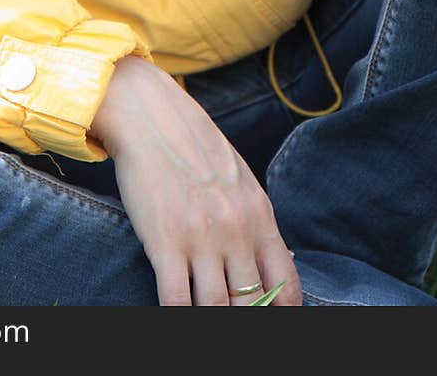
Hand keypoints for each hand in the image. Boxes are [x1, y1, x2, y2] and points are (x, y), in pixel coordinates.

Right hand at [91, 55, 301, 306]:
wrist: (150, 118)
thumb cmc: (195, 147)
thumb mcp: (239, 180)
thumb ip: (258, 223)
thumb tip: (283, 264)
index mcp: (260, 215)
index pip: (285, 285)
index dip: (280, 312)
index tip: (268, 317)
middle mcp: (236, 230)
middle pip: (250, 304)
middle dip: (243, 317)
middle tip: (231, 313)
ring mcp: (201, 238)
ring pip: (216, 309)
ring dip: (210, 317)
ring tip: (203, 311)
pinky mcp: (165, 243)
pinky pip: (177, 302)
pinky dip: (179, 318)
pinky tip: (177, 314)